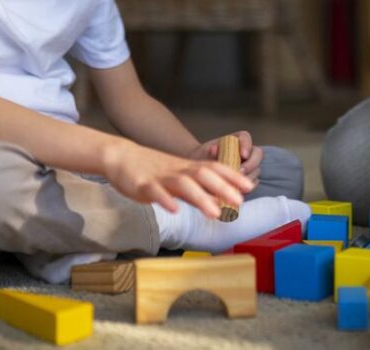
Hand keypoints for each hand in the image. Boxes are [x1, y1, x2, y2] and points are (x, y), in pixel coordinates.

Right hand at [102, 139, 252, 218]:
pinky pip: (155, 192)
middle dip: (222, 187)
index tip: (249, 186)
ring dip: (200, 197)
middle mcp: (176, 170)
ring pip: (182, 184)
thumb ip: (198, 189)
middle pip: (203, 174)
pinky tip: (174, 210)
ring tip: (215, 212)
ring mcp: (159, 177)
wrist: (120, 156)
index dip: (232, 176)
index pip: (214, 168)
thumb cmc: (151, 169)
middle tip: (239, 202)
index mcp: (186, 168)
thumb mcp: (177, 177)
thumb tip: (221, 201)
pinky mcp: (142, 184)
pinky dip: (165, 199)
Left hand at [190, 130, 262, 187]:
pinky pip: (253, 183)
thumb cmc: (202, 158)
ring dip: (249, 177)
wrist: (199, 171)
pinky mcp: (248, 178)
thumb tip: (214, 149)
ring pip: (256, 170)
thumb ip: (210, 152)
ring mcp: (249, 165)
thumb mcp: (204, 154)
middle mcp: (245, 151)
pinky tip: (237, 190)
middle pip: (257, 154)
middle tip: (241, 172)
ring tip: (236, 183)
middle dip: (251, 164)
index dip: (247, 145)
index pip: (245, 137)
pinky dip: (247, 187)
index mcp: (236, 140)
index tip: (243, 155)